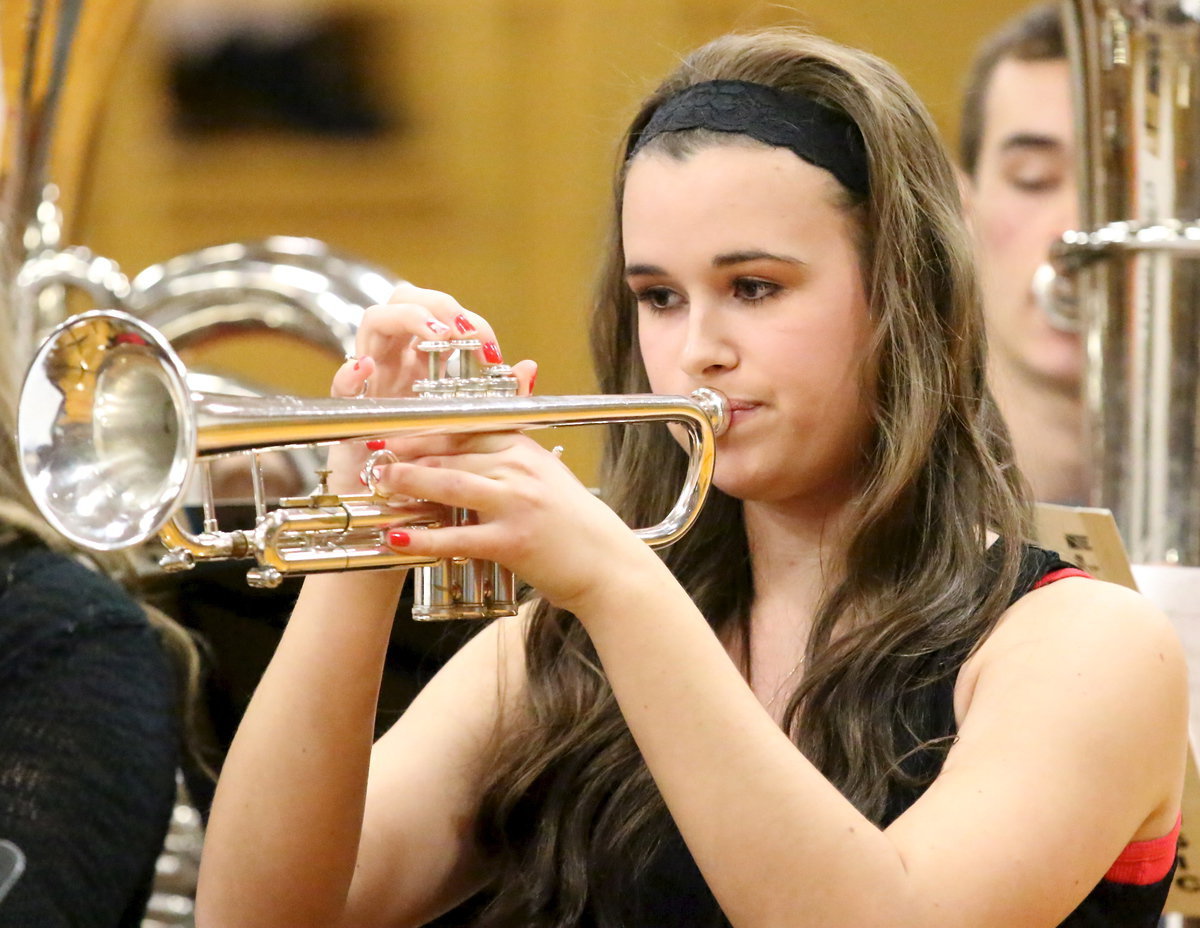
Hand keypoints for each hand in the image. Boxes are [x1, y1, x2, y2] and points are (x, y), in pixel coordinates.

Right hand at [324, 282, 535, 493]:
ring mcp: (372, 381)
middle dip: (435, 305)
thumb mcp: (470, 426)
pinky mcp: (347, 413)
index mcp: (425, 360)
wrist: (390, 503)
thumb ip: (500, 398)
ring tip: (435, 337)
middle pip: (405, 301)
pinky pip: (340, 384)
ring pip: (374, 323)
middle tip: (460, 332)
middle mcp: (397, 361)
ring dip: (406, 319)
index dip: (469, 322)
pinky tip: (366, 368)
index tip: (490, 350)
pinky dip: (351, 372)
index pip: (443, 316)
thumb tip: (528, 367)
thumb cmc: (429, 462)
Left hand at [374, 433, 652, 614]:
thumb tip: (500, 403)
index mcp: (525, 448)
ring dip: (409, 483)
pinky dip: (424, 537)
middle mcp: (520, 470)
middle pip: (452, 454)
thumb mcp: (549, 474)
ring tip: (380, 483)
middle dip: (408, 454)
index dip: (425, 428)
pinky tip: (397, 537)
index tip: (393, 430)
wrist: (608, 565)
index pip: (466, 428)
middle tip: (375, 456)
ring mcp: (517, 504)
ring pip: (450, 485)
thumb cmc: (575, 524)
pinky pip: (458, 537)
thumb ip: (516, 446)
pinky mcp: (512, 541)